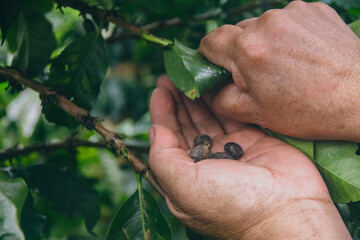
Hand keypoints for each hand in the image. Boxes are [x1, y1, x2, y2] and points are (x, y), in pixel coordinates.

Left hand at [149, 76, 349, 239]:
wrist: (287, 211)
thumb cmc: (230, 204)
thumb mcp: (183, 186)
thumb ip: (163, 156)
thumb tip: (154, 128)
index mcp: (186, 177)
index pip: (168, 139)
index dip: (162, 114)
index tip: (159, 89)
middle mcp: (206, 164)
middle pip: (187, 126)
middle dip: (178, 101)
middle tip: (172, 75)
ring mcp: (230, 152)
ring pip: (209, 118)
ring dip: (197, 98)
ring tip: (190, 75)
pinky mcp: (252, 141)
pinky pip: (233, 115)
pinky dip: (222, 100)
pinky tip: (214, 85)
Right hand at [198, 1, 359, 140]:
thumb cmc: (309, 110)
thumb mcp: (256, 113)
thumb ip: (221, 99)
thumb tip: (210, 88)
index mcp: (247, 49)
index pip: (210, 42)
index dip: (211, 57)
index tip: (220, 68)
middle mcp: (267, 22)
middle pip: (237, 33)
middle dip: (240, 52)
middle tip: (260, 75)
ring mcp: (293, 12)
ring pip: (262, 26)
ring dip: (265, 42)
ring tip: (286, 65)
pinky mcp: (313, 9)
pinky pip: (287, 20)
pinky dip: (287, 35)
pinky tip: (303, 54)